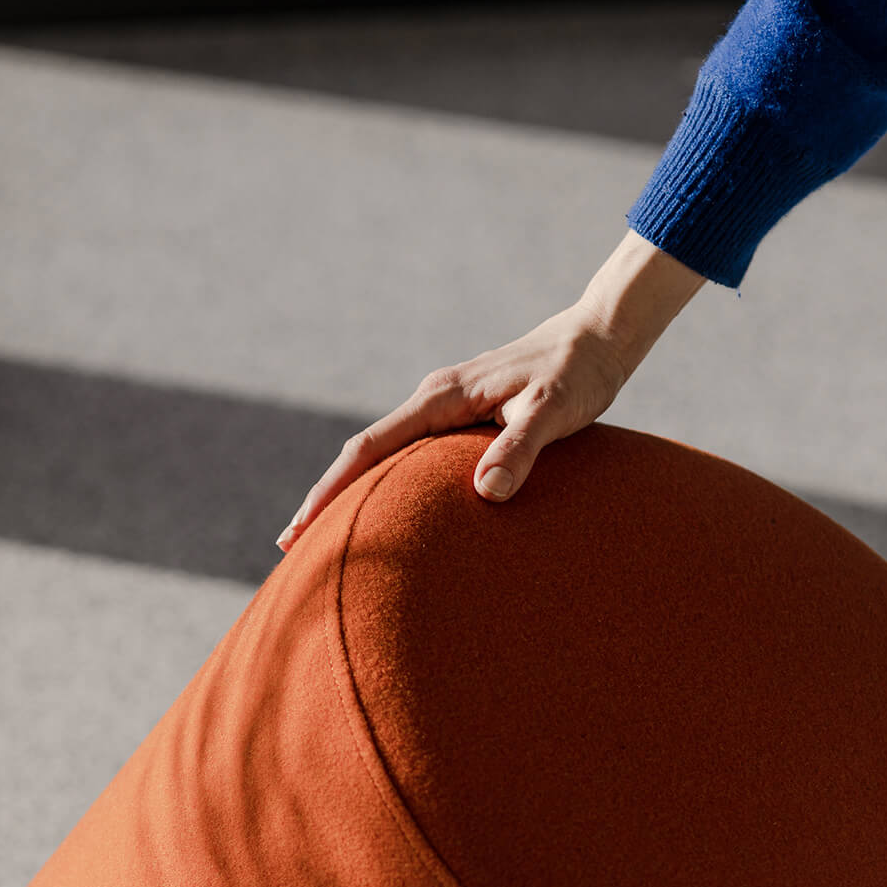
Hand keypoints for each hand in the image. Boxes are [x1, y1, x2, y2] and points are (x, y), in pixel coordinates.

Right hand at [277, 233, 704, 549]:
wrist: (596, 339)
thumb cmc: (578, 375)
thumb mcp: (555, 411)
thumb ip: (521, 447)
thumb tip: (485, 493)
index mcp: (442, 398)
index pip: (370, 447)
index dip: (331, 490)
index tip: (300, 528)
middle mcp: (433, 400)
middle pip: (362, 454)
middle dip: (325, 499)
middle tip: (290, 548)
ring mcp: (444, 409)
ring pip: (382, 455)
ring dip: (350, 493)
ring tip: (324, 540)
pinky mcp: (459, 419)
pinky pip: (407, 455)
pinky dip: (383, 484)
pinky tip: (381, 512)